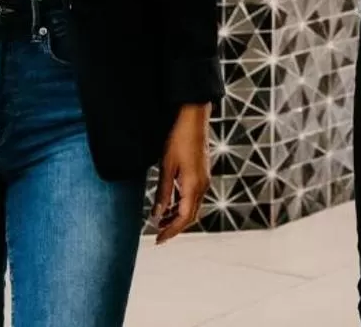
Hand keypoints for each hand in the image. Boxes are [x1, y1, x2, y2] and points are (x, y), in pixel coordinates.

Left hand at [152, 103, 210, 242]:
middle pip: (190, 216)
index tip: (158, 241)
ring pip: (193, 207)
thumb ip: (163, 193)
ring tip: (160, 220)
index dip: (171, 232)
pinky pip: (194, 197)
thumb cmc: (178, 140)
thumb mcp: (166, 167)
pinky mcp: (202, 175)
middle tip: (158, 234)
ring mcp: (204, 180)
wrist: (193, 119)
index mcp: (194, 186)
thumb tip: (156, 216)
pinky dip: (182, 206)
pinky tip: (170, 204)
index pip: (184, 219)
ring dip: (178, 217)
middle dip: (174, 227)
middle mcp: (202, 186)